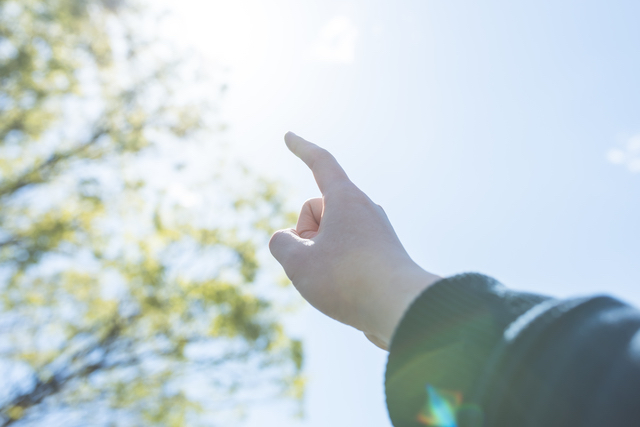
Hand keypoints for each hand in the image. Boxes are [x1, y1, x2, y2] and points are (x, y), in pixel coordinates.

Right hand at [269, 132, 439, 349]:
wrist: (402, 310)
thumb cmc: (349, 282)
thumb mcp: (298, 263)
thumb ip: (281, 244)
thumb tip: (288, 241)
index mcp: (346, 199)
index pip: (321, 163)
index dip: (302, 148)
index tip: (289, 136)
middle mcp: (365, 210)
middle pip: (316, 211)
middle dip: (304, 234)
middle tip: (316, 263)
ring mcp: (375, 232)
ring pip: (329, 236)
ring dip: (319, 256)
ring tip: (334, 283)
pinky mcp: (381, 255)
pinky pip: (344, 254)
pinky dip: (335, 270)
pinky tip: (347, 292)